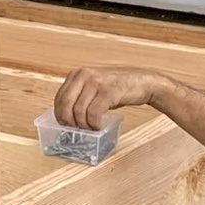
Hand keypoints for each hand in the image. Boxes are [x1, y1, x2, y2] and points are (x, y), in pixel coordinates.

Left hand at [52, 67, 166, 128]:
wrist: (145, 83)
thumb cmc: (118, 88)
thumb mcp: (94, 88)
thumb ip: (80, 96)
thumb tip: (66, 117)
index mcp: (77, 74)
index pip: (59, 97)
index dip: (60, 114)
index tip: (65, 125)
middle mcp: (84, 75)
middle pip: (65, 104)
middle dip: (68, 121)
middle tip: (75, 130)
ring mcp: (96, 82)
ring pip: (79, 110)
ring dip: (83, 125)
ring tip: (90, 129)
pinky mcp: (108, 91)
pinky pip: (93, 113)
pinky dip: (94, 124)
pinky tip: (98, 126)